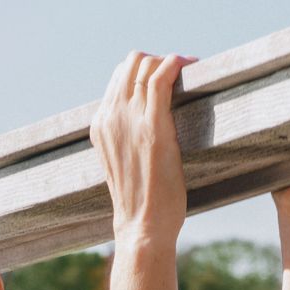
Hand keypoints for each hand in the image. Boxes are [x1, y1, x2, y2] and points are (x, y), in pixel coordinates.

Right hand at [91, 50, 189, 252]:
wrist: (141, 228)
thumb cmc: (139, 205)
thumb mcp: (122, 165)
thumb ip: (126, 140)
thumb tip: (145, 129)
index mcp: (100, 125)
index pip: (119, 78)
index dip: (144, 71)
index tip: (165, 79)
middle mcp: (110, 117)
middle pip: (131, 64)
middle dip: (156, 61)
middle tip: (179, 74)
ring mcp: (130, 119)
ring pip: (145, 65)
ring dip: (170, 61)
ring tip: (189, 70)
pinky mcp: (153, 126)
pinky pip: (160, 77)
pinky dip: (175, 64)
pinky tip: (189, 67)